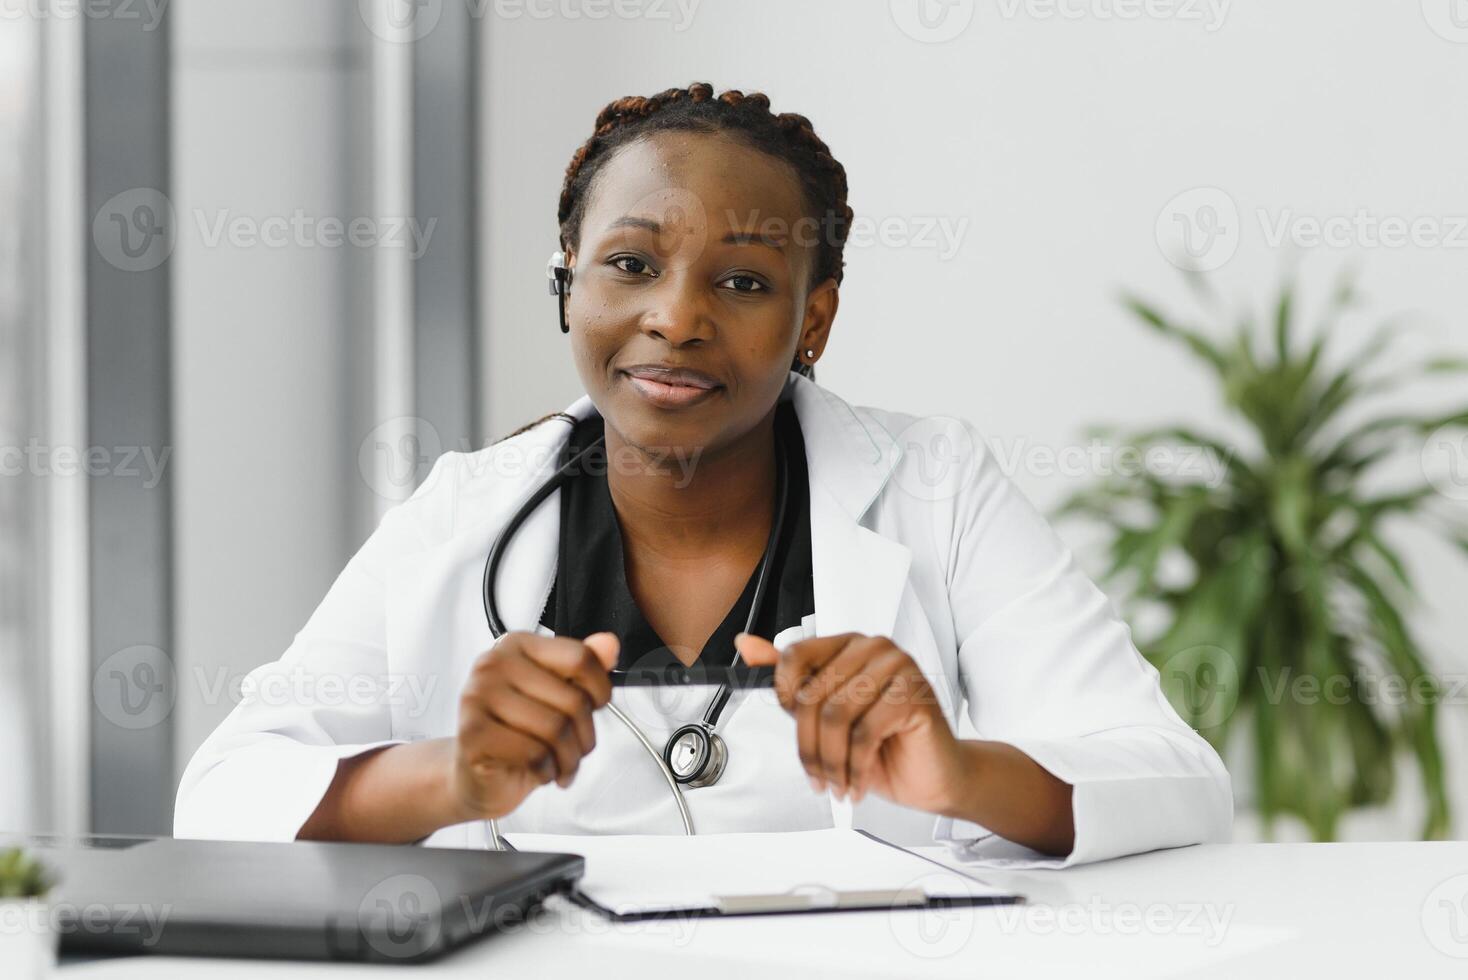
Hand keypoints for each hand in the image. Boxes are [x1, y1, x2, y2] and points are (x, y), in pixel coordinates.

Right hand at [450, 630, 619, 819]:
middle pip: (573, 699)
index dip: (600, 690)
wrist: (477, 777)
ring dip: (568, 759)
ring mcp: (478, 696)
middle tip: (576, 751)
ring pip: (555, 729)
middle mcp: (494, 663)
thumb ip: (583, 668)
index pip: (581, 657)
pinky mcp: (472, 733)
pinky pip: (533, 753)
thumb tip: (609, 644)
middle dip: (585, 737)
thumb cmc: (520, 734)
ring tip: (561, 765)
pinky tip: (540, 771)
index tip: (594, 708)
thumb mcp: (558, 698)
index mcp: (518, 645)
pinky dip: (547, 770)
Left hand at [734, 632, 962, 811]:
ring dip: (831, 763)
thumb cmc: (882, 746)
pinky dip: (856, 768)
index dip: (785, 696)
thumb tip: (746, 644)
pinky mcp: (913, 694)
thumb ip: (791, 682)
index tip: (795, 727)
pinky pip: (864, 733)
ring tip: (838, 785)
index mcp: (848, 644)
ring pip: (836, 716)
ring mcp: (898, 666)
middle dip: (809, 747)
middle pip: (813, 695)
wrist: (933, 776)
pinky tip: (859, 784)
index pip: (795, 655)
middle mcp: (873, 647)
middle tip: (817, 778)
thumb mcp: (825, 717)